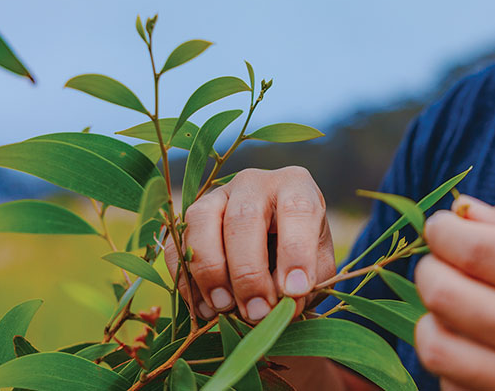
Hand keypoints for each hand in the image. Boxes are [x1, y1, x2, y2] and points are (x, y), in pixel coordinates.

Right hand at [166, 166, 335, 323]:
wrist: (275, 241)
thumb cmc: (302, 252)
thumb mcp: (317, 266)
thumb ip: (306, 284)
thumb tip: (276, 305)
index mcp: (295, 186)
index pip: (297, 209)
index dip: (296, 251)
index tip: (294, 291)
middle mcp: (254, 183)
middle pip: (244, 217)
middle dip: (248, 271)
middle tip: (256, 311)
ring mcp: (217, 195)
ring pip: (202, 220)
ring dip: (210, 270)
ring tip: (224, 307)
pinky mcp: (191, 217)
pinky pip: (178, 243)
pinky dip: (186, 279)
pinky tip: (204, 309)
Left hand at [413, 197, 494, 390]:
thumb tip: (463, 209)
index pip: (476, 249)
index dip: (442, 230)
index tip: (441, 226)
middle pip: (445, 294)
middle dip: (429, 267)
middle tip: (442, 262)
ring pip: (435, 347)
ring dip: (431, 317)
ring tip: (452, 307)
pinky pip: (451, 387)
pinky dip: (452, 364)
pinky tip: (476, 350)